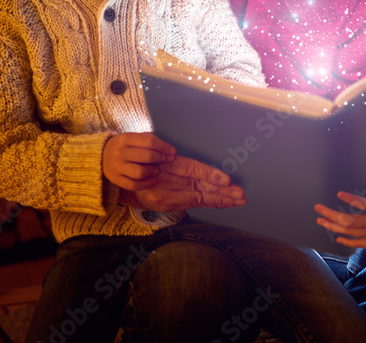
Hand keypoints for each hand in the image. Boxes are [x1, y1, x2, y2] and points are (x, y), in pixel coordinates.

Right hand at [105, 133, 245, 211]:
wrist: (125, 186)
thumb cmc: (146, 168)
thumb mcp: (158, 161)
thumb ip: (181, 167)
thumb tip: (212, 176)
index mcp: (166, 169)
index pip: (191, 172)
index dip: (209, 176)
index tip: (226, 180)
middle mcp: (168, 186)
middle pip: (200, 189)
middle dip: (222, 193)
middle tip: (240, 194)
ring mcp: (169, 198)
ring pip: (200, 198)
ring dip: (221, 199)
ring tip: (237, 199)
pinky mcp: (170, 205)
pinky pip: (195, 203)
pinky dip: (211, 203)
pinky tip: (224, 202)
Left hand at [315, 159, 365, 273]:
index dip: (352, 200)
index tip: (339, 194)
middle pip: (351, 220)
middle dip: (332, 214)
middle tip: (318, 208)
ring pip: (352, 232)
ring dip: (334, 226)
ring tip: (321, 220)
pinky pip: (359, 242)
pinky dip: (347, 240)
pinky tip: (337, 237)